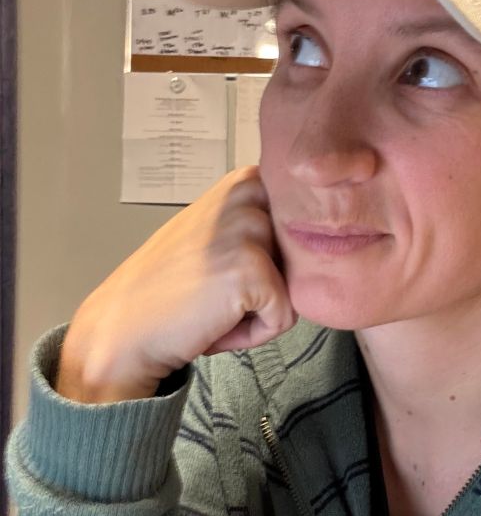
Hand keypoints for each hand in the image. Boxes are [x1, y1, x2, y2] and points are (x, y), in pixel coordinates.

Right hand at [57, 166, 295, 402]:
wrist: (124, 328)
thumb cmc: (171, 291)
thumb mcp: (217, 234)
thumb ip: (262, 225)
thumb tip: (322, 239)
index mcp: (245, 182)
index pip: (305, 227)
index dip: (274, 264)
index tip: (228, 270)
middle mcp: (248, 195)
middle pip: (305, 259)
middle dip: (272, 287)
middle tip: (219, 292)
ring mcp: (250, 228)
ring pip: (296, 288)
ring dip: (262, 310)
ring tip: (216, 305)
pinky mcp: (252, 269)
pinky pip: (285, 318)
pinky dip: (255, 333)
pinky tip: (214, 322)